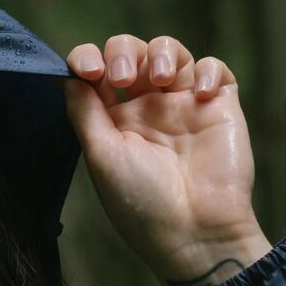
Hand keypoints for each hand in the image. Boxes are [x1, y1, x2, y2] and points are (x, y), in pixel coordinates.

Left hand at [60, 34, 271, 285]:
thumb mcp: (102, 156)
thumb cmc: (142, 203)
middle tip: (122, 78)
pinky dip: (206, 70)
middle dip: (124, 52)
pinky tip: (198, 94)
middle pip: (131, 51)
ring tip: (161, 80)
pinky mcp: (220, 107)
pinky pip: (214, 69)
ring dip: (163, 53)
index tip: (89, 70)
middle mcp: (147, 107)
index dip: (88, 58)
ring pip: (171, 52)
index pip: (95, 71)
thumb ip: (84, 112)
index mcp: (114, 120)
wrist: (197, 233)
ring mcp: (184, 105)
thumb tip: (65, 75)